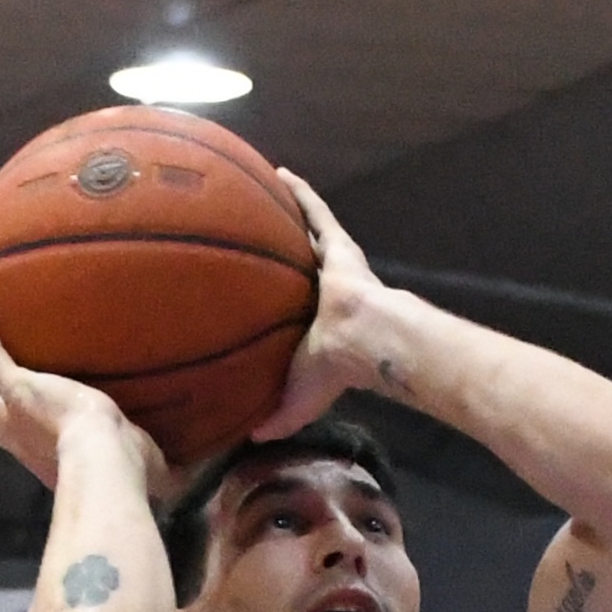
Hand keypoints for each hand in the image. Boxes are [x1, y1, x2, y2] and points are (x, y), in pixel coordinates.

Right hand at [0, 293, 172, 497]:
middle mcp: (21, 440)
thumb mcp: (144, 470)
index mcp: (48, 461)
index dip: (16, 427)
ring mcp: (13, 412)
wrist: (104, 462)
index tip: (11, 417)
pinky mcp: (16, 385)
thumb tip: (183, 480)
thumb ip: (159, 472)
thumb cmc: (126, 472)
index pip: (25, 441)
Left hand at [253, 169, 412, 440]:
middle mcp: (323, 289)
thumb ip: (275, 416)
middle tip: (255, 235)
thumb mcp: (296, 399)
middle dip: (280, 250)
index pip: (290, 306)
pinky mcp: (338, 244)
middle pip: (296, 262)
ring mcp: (332, 264)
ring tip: (260, 194)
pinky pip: (313, 211)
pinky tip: (279, 173)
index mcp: (315, 322)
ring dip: (287, 214)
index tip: (254, 289)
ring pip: (303, 233)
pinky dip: (298, 192)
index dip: (275, 297)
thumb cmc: (334, 370)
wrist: (362, 340)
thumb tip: (248, 439)